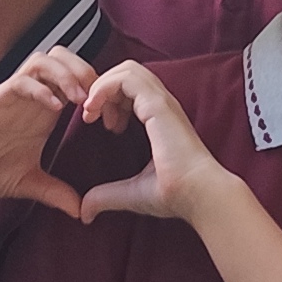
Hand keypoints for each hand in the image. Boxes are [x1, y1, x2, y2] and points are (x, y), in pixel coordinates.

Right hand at [0, 44, 100, 215]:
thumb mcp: (30, 183)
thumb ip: (56, 192)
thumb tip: (80, 212)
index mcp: (46, 108)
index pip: (78, 79)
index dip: (98, 92)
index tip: (110, 120)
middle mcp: (33, 95)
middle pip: (64, 57)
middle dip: (85, 71)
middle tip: (97, 101)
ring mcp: (15, 94)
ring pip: (45, 59)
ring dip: (67, 74)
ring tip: (79, 100)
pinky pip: (22, 79)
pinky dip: (41, 88)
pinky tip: (54, 109)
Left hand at [71, 63, 244, 232]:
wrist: (196, 194)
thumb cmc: (174, 193)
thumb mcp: (130, 192)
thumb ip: (105, 196)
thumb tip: (84, 212)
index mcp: (158, 116)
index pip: (131, 87)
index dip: (109, 98)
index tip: (98, 123)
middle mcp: (161, 104)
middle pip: (127, 72)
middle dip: (103, 87)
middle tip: (91, 115)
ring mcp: (161, 101)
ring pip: (127, 68)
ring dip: (102, 85)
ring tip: (91, 111)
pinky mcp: (157, 104)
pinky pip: (126, 78)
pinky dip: (104, 87)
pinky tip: (95, 110)